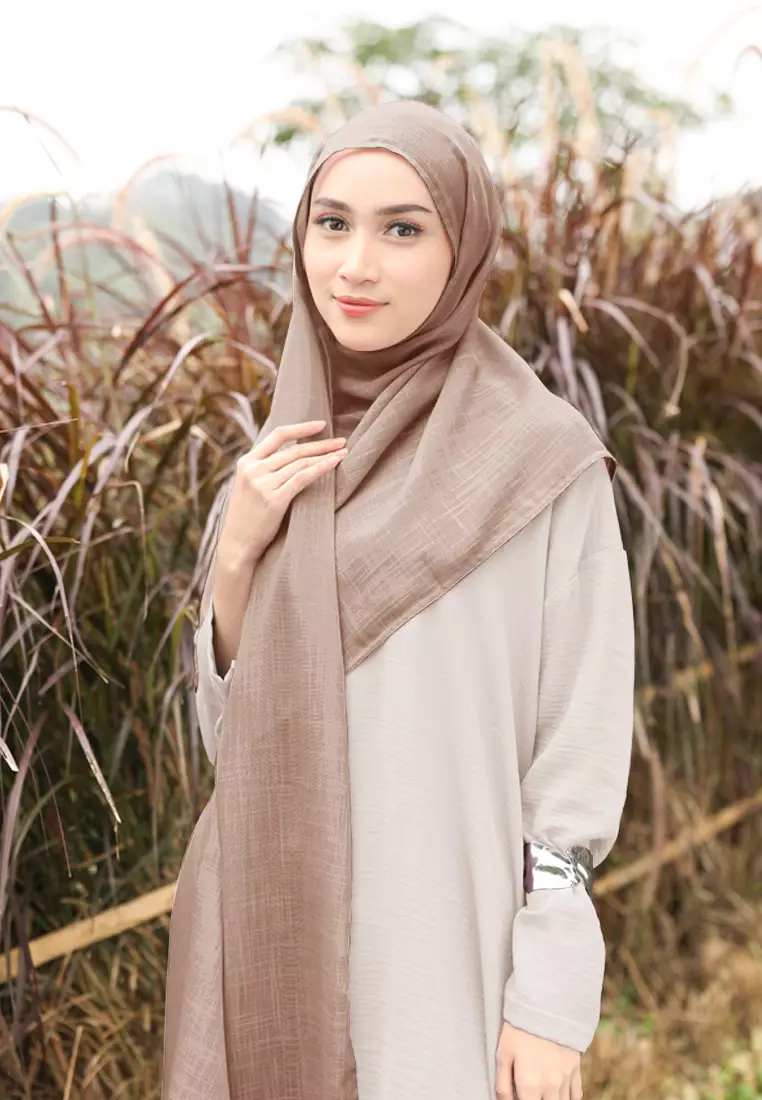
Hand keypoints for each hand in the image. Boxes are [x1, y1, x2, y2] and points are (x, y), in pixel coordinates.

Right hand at [217, 420, 346, 567]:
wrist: (237, 544)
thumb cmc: (248, 517)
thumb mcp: (249, 486)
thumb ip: (265, 469)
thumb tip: (293, 457)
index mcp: (247, 462)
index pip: (277, 435)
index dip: (301, 428)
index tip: (322, 424)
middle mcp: (254, 469)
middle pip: (294, 450)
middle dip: (321, 444)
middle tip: (342, 441)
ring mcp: (263, 484)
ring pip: (300, 463)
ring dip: (325, 456)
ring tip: (343, 453)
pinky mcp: (274, 499)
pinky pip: (302, 478)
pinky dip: (320, 469)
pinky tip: (334, 464)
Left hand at [496, 1019, 582, 1099]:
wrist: (546, 1005)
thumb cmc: (519, 1029)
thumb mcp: (503, 1054)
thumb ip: (502, 1085)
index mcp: (529, 1086)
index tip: (520, 1096)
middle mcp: (550, 1088)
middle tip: (531, 1092)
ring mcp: (565, 1080)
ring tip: (543, 1092)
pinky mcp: (575, 1070)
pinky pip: (576, 1096)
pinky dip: (569, 1099)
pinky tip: (560, 1095)